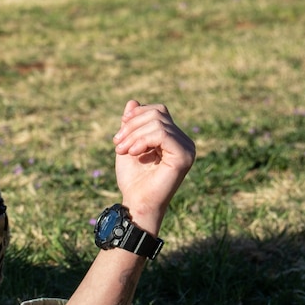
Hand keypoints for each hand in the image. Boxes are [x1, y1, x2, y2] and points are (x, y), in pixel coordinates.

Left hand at [111, 99, 194, 230]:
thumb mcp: (127, 144)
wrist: (136, 202)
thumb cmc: (132, 178)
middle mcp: (184, 141)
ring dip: (133, 135)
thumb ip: (131, 124)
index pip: (157, 111)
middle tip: (117, 145)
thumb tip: (133, 101)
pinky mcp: (184, 156)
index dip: (135, 117)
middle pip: (157, 113)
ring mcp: (187, 148)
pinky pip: (162, 134)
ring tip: (122, 150)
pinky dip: (142, 140)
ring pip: (158, 123)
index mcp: (173, 137)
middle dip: (131, 126)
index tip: (118, 136)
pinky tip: (133, 153)